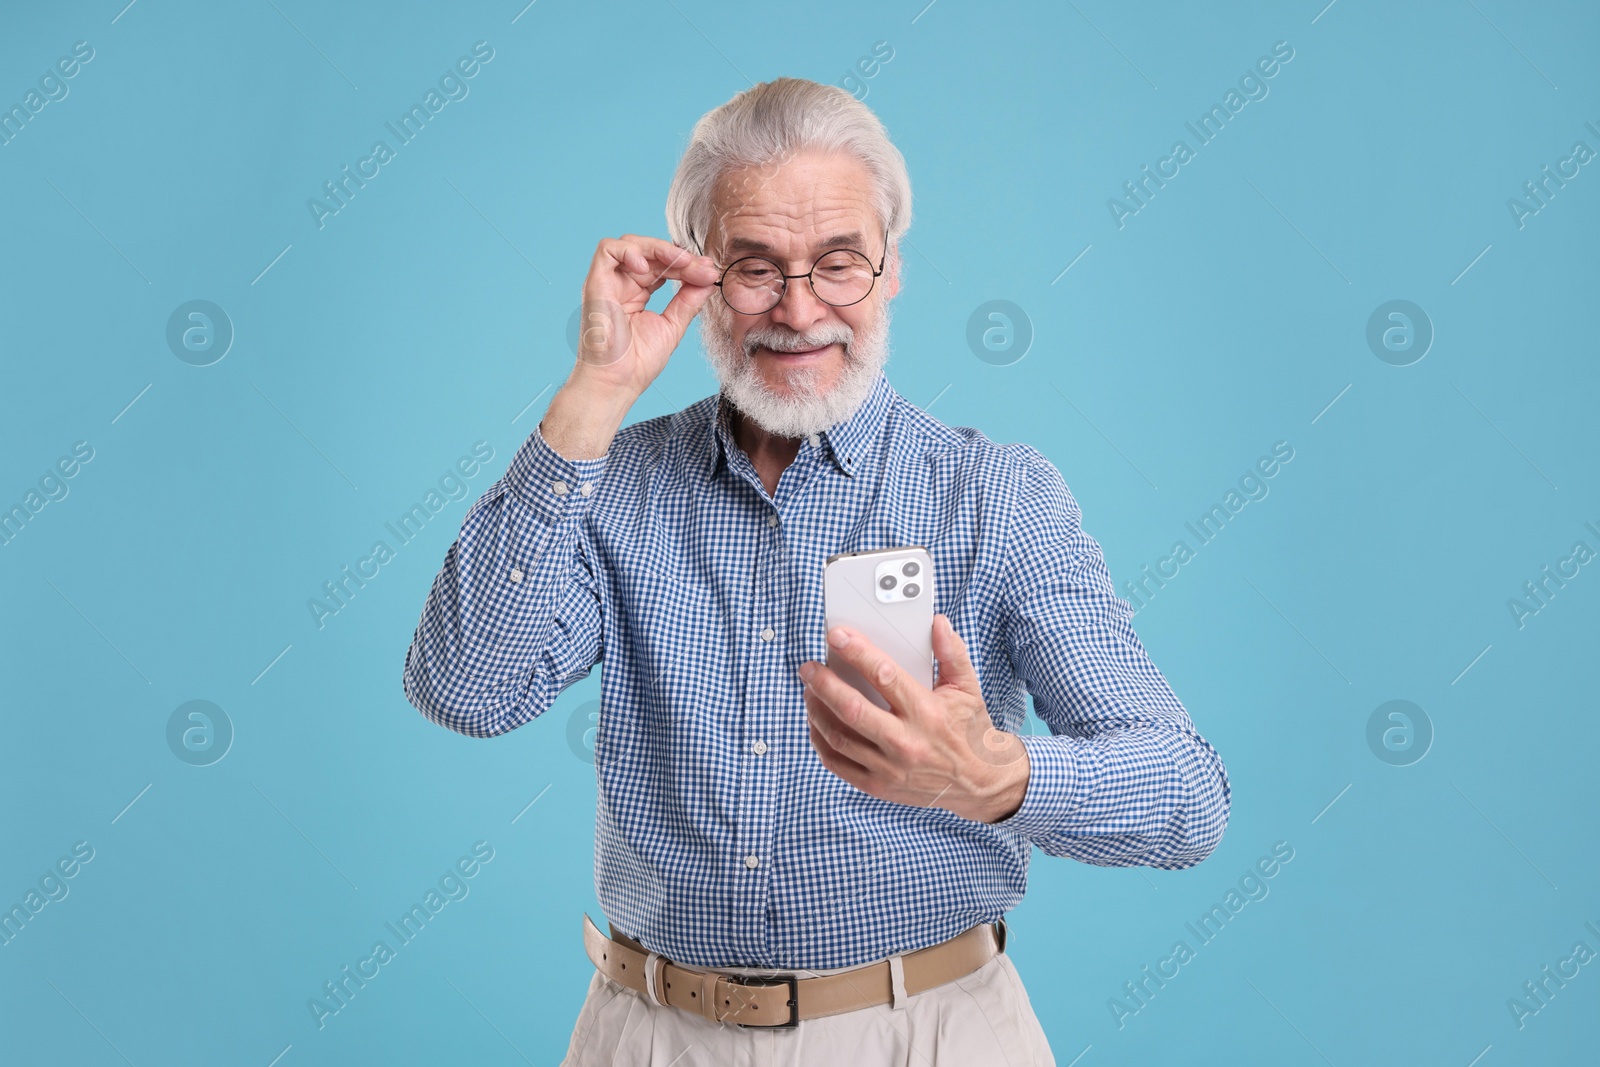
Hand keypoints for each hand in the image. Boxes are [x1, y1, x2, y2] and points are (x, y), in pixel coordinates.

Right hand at [573, 234, 721, 397]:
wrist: (617, 383)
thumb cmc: (637, 364)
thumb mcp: (672, 326)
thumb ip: (688, 301)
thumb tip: (708, 280)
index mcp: (637, 293)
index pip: (663, 267)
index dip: (687, 265)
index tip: (710, 272)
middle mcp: (621, 285)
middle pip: (650, 253)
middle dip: (680, 257)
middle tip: (703, 268)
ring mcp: (608, 283)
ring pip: (630, 244)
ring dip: (659, 248)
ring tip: (681, 262)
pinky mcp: (595, 284)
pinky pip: (607, 250)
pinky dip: (629, 251)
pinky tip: (648, 268)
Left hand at [799, 614, 1029, 822]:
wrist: (979, 784)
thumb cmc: (969, 730)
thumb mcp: (967, 688)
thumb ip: (952, 653)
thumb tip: (937, 623)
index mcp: (927, 713)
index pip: (884, 675)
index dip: (856, 652)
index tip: (836, 636)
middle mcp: (906, 742)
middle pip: (852, 708)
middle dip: (823, 683)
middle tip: (809, 667)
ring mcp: (890, 768)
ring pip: (838, 737)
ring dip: (816, 710)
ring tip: (810, 691)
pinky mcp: (878, 787)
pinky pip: (837, 764)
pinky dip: (820, 741)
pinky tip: (816, 722)